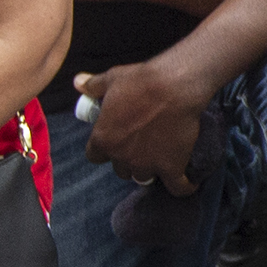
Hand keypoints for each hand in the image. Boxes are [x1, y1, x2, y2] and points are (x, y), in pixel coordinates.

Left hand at [73, 60, 216, 190]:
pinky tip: (188, 183)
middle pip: (120, 169)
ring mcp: (147, 164)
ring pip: (143, 177)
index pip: (94, 157)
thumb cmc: (141, 81)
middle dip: (128, 160)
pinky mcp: (172, 167)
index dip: (104, 149)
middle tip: (140, 147)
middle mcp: (121, 156)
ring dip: (149, 170)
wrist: (174, 86)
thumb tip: (78, 82)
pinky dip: (183, 187)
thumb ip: (93, 86)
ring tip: (160, 160)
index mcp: (102, 138)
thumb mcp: (112, 78)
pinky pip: (178, 187)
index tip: (114, 142)